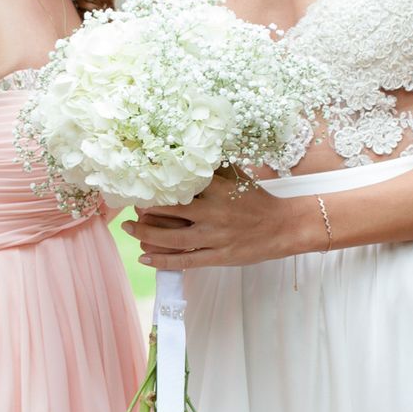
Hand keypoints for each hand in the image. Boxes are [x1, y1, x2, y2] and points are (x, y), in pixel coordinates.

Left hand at [129, 172, 307, 269]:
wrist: (283, 226)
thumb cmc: (257, 200)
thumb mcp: (238, 177)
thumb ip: (215, 168)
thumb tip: (191, 150)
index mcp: (219, 189)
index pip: (182, 184)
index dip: (158, 183)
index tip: (140, 180)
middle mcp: (214, 212)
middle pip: (172, 210)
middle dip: (147, 208)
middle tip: (130, 204)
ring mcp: (216, 237)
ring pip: (174, 238)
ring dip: (146, 234)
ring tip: (129, 228)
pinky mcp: (219, 256)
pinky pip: (186, 261)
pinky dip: (163, 260)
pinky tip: (144, 257)